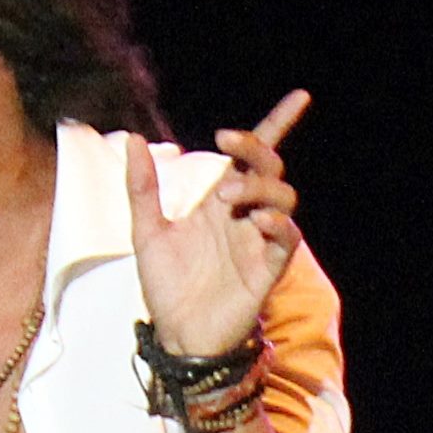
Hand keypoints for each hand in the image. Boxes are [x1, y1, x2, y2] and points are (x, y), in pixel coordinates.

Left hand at [125, 90, 310, 356]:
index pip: (253, 157)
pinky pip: (286, 241)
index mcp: (219, 202)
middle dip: (255, 150)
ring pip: (283, 200)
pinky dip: (277, 225)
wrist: (176, 334)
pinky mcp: (266, 271)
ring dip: (259, 187)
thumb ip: (142, 186)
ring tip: (228, 197)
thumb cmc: (166, 283)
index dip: (277, 125)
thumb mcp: (146, 229)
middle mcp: (244, 216)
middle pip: (269, 169)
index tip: (300, 98)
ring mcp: (258, 242)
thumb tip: (132, 138)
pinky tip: (258, 221)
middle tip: (225, 146)